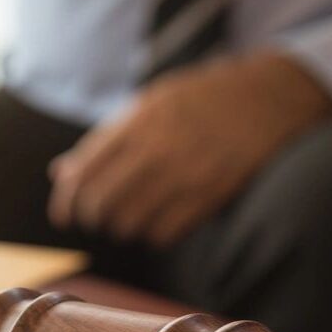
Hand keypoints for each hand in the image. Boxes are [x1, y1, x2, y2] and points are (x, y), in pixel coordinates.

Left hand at [47, 54, 331, 247]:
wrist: (270, 97)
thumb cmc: (205, 98)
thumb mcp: (152, 102)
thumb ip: (107, 137)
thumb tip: (61, 172)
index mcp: (139, 119)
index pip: (84, 172)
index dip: (66, 201)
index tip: (65, 215)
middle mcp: (158, 147)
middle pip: (101, 203)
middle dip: (93, 218)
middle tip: (99, 219)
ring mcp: (187, 173)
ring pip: (130, 223)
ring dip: (123, 228)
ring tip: (130, 220)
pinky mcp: (212, 195)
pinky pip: (165, 234)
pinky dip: (154, 235)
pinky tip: (159, 223)